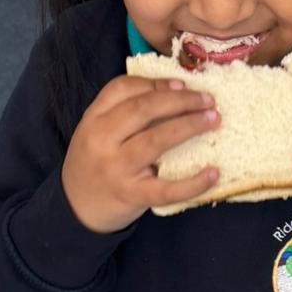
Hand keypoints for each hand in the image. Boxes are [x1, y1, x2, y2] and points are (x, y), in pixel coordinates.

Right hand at [62, 75, 218, 232]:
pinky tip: (213, 172)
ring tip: (213, 120)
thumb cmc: (96, 164)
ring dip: (189, 126)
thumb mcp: (97, 132)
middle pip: (143, 109)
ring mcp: (116, 169)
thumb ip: (123, 112)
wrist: (77, 208)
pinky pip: (166, 189)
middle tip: (207, 100)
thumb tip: (176, 91)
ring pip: (155, 140)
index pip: (122, 89)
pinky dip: (193, 182)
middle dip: (180, 100)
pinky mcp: (131, 195)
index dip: (156, 83)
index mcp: (93, 119)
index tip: (183, 83)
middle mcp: (101, 140)